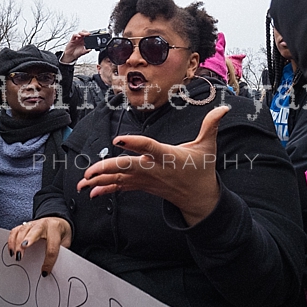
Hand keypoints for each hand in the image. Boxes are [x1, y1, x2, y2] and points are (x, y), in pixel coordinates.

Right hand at [8, 217, 71, 276]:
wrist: (58, 221)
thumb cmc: (61, 233)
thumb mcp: (65, 242)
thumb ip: (60, 252)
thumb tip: (55, 269)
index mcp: (56, 229)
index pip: (52, 246)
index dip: (48, 261)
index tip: (44, 272)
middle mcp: (44, 224)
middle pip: (35, 232)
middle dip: (27, 242)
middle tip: (21, 255)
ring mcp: (33, 223)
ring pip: (23, 230)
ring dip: (16, 243)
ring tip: (15, 256)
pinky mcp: (25, 225)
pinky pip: (15, 231)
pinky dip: (11, 240)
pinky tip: (11, 250)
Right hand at [61, 31, 91, 63]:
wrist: (71, 56)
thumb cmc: (76, 53)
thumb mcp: (83, 52)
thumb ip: (87, 50)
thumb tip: (91, 49)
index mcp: (84, 42)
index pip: (87, 36)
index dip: (89, 34)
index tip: (90, 35)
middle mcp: (80, 39)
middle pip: (83, 33)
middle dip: (86, 32)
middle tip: (88, 34)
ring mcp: (76, 39)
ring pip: (79, 33)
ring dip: (82, 33)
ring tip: (84, 34)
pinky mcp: (72, 40)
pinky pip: (74, 35)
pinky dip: (76, 35)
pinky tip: (78, 36)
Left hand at [77, 105, 227, 226]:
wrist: (199, 198)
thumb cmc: (201, 170)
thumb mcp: (208, 147)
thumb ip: (211, 125)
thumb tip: (225, 107)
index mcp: (167, 156)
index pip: (149, 148)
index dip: (135, 144)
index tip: (119, 140)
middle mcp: (153, 169)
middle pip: (127, 168)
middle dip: (107, 170)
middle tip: (89, 172)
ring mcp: (146, 180)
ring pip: (120, 179)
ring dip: (100, 181)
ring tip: (82, 183)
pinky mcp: (142, 186)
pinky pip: (122, 188)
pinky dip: (106, 189)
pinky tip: (92, 192)